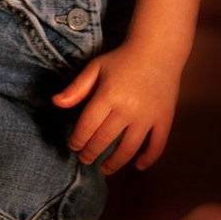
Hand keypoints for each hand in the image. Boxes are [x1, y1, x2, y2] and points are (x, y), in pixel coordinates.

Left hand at [51, 43, 180, 174]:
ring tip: (105, 169)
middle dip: (91, 153)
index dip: (78, 140)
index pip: (87, 126)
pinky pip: (157, 145)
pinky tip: (137, 166)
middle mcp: (128, 109)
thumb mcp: (96, 67)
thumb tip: (55, 103)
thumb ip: (76, 88)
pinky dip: (148, 159)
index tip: (73, 146)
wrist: (158, 50)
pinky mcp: (164, 119)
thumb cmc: (123, 59)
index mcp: (108, 95)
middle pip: (105, 140)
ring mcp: (148, 116)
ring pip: (129, 148)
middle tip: (85, 160)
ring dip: (115, 163)